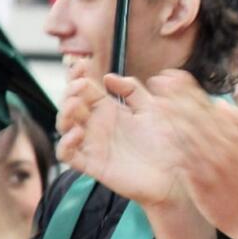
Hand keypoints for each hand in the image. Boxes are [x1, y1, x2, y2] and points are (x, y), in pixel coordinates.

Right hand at [57, 66, 197, 208]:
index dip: (78, 75)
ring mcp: (93, 144)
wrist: (173, 175)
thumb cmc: (164, 143)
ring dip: (63, 114)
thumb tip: (109, 76)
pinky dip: (65, 144)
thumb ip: (133, 90)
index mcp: (110, 109)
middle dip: (69, 91)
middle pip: (70, 104)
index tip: (81, 63)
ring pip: (64, 127)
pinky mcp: (92, 164)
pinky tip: (76, 133)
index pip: (85, 88)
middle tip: (79, 84)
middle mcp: (98, 125)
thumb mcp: (152, 109)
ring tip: (75, 105)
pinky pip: (68, 155)